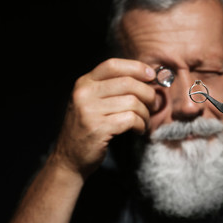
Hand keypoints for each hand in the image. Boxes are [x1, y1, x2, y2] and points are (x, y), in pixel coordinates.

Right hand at [50, 58, 156, 177]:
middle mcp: (84, 93)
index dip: (137, 68)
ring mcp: (89, 110)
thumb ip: (113, 88)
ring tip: (144, 121)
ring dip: (145, 113)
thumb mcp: (93, 102)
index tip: (152, 76)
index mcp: (84, 83)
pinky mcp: (98, 128)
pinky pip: (131, 119)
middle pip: (128, 83)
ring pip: (133, 102)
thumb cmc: (88, 129)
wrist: (69, 158)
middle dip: (148, 94)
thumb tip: (148, 79)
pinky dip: (140, 125)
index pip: (113, 65)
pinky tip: (138, 130)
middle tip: (153, 105)